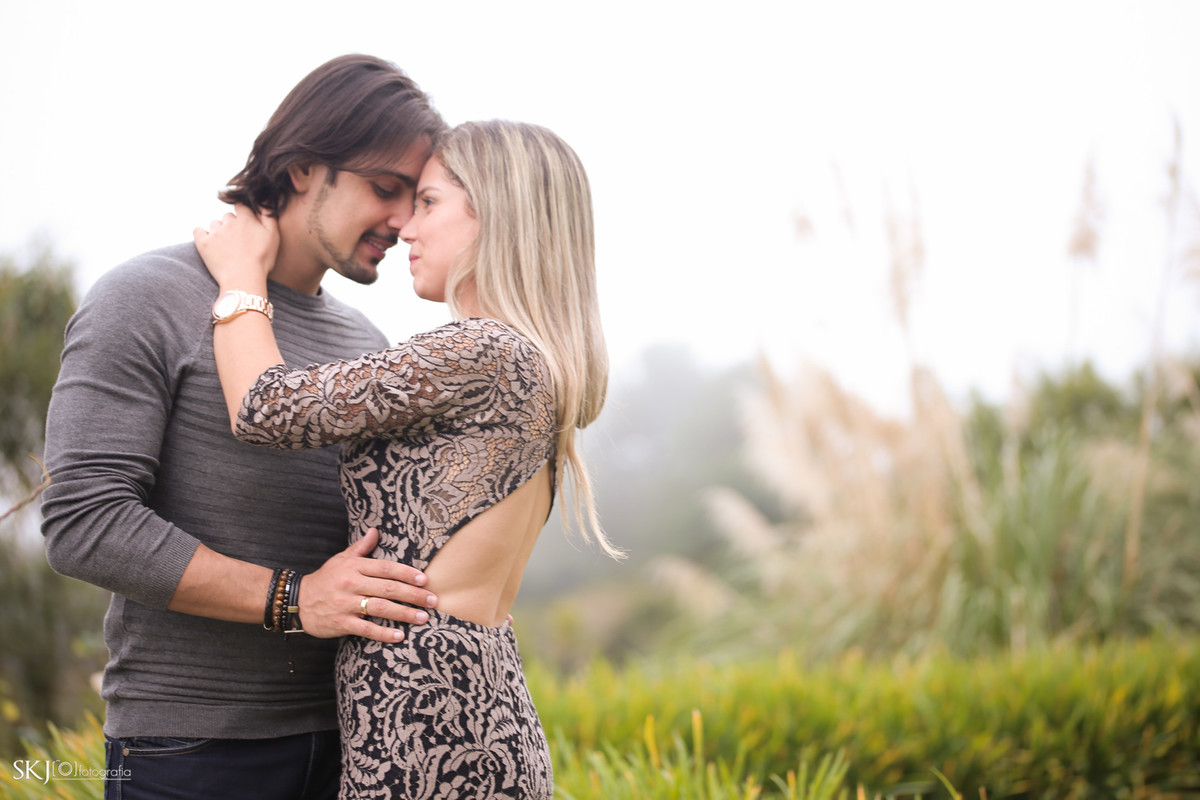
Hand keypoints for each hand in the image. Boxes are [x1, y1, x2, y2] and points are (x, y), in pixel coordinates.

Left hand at [193, 204, 278, 289]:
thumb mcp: (273, 236)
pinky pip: (198, 231)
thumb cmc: (262, 260)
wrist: (244, 280)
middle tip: (239, 241)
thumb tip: (267, 198)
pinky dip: (202, 234)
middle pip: (228, 216)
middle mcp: (228, 222)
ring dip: (219, 231)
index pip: (241, 206)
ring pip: (215, 224)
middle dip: (232, 225)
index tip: (246, 226)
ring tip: (227, 247)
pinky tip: (209, 242)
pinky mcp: (203, 243)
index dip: (244, 215)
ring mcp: (214, 232)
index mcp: (246, 219)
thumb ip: (268, 216)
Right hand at [297, 528, 437, 641]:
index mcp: (354, 567)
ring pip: (380, 608)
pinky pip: (366, 628)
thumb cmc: (325, 579)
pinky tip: (400, 636)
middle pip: (388, 588)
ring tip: (423, 618)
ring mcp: (345, 604)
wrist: (297, 601)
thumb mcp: (341, 559)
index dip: (406, 573)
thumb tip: (375, 531)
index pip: (386, 568)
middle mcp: (351, 583)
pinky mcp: (341, 622)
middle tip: (433, 601)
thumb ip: (361, 548)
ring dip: (404, 614)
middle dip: (413, 595)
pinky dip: (383, 633)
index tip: (425, 580)